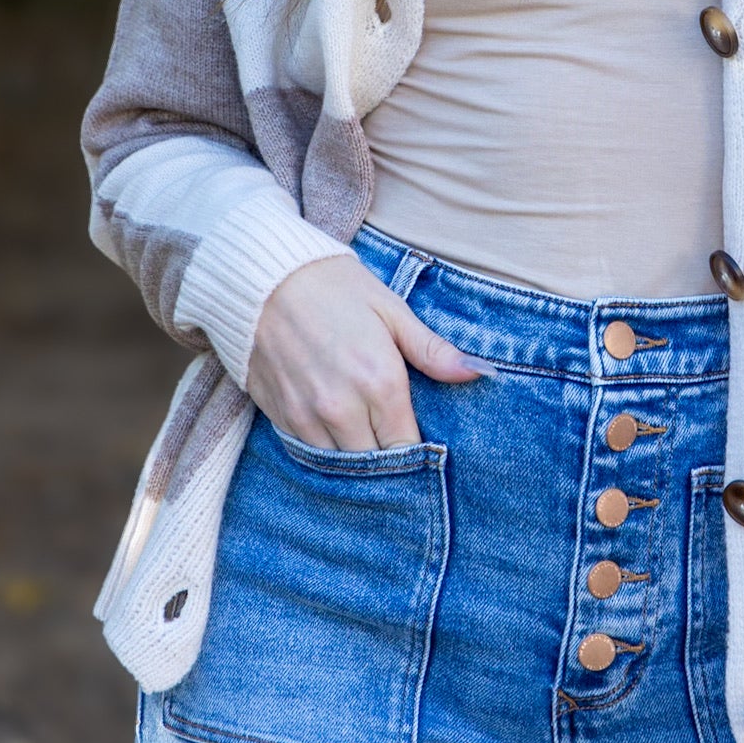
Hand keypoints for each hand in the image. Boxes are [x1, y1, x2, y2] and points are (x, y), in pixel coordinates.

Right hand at [247, 256, 485, 449]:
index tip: (424, 446)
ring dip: (356, 458)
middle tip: (396, 446)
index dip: (418, 454)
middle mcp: (343, 408)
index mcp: (379, 381)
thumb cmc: (335, 287)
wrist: (263, 276)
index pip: (407, 448)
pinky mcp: (280, 417)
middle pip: (375, 465)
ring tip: (367, 441)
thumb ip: (432, 351)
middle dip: (388, 461)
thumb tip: (480, 372)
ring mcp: (307, 417)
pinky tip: (335, 433)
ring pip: (340, 466)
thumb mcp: (391, 310)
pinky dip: (325, 450)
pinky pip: (309, 454)